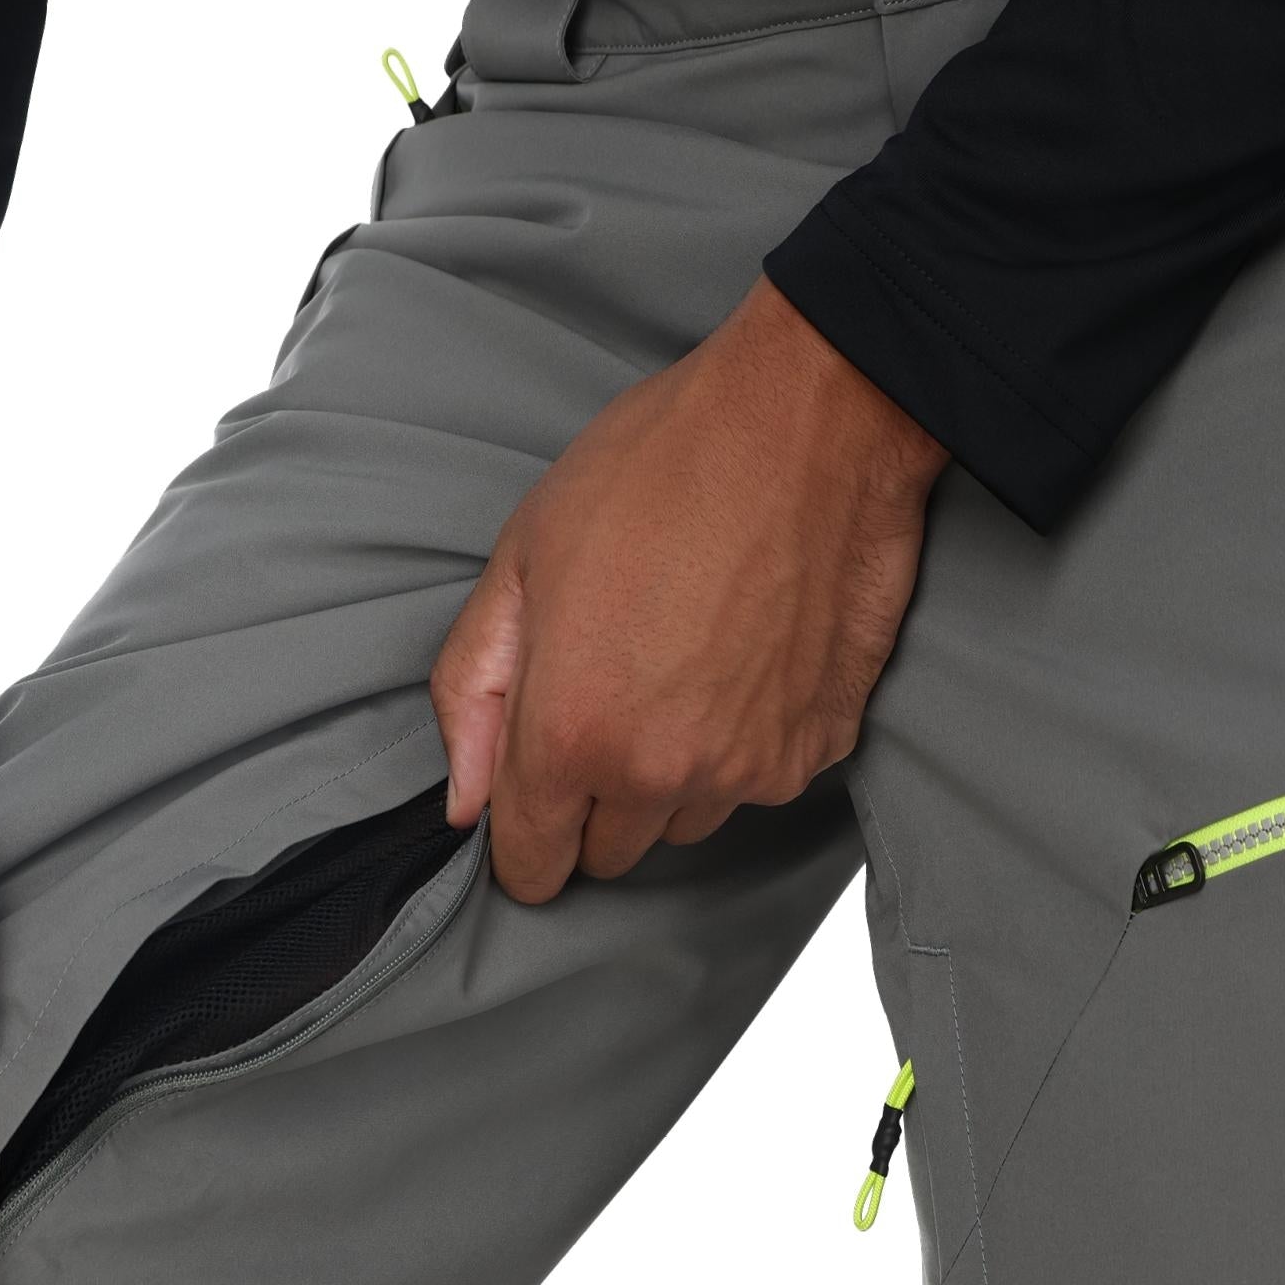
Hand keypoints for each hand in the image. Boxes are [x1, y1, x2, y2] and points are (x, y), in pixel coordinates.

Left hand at [431, 276, 947, 901]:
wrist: (813, 419)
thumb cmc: (662, 465)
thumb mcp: (521, 556)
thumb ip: (474, 690)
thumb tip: (463, 798)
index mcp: (573, 731)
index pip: (532, 864)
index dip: (520, 833)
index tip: (528, 792)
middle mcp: (665, 773)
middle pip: (611, 853)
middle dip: (594, 796)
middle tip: (608, 688)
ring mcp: (753, 767)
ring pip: (686, 821)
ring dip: (672, 773)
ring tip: (680, 658)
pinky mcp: (822, 745)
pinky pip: (759, 781)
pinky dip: (744, 741)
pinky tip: (741, 654)